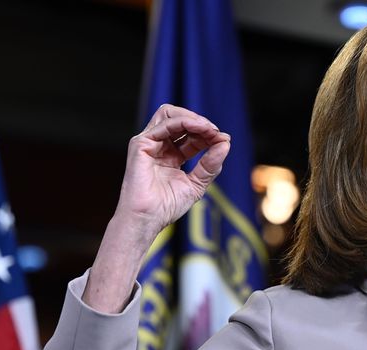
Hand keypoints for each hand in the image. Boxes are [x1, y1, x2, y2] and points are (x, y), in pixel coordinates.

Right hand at [115, 104, 230, 236]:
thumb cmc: (167, 206)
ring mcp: (148, 143)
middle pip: (180, 120)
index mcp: (171, 156)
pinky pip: (165, 123)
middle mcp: (159, 146)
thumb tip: (226, 143)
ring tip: (210, 129)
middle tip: (217, 133)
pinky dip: (185, 122)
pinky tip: (200, 129)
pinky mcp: (141, 143)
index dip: (208, 135)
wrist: (148, 218)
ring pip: (170, 114)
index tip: (224, 139)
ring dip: (193, 118)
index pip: (191, 135)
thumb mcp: (197, 184)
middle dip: (201, 123)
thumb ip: (211, 164)